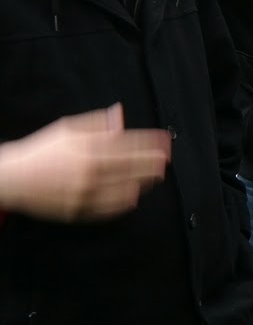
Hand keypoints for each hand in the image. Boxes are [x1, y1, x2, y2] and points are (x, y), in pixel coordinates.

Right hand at [0, 105, 170, 222]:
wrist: (13, 178)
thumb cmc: (41, 150)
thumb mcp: (68, 128)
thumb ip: (97, 123)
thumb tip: (120, 114)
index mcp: (88, 149)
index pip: (129, 144)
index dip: (151, 143)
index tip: (165, 142)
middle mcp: (90, 171)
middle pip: (133, 168)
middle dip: (153, 163)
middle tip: (166, 161)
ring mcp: (86, 193)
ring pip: (126, 190)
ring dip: (144, 183)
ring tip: (155, 177)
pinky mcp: (80, 210)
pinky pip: (110, 209)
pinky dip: (125, 202)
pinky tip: (134, 195)